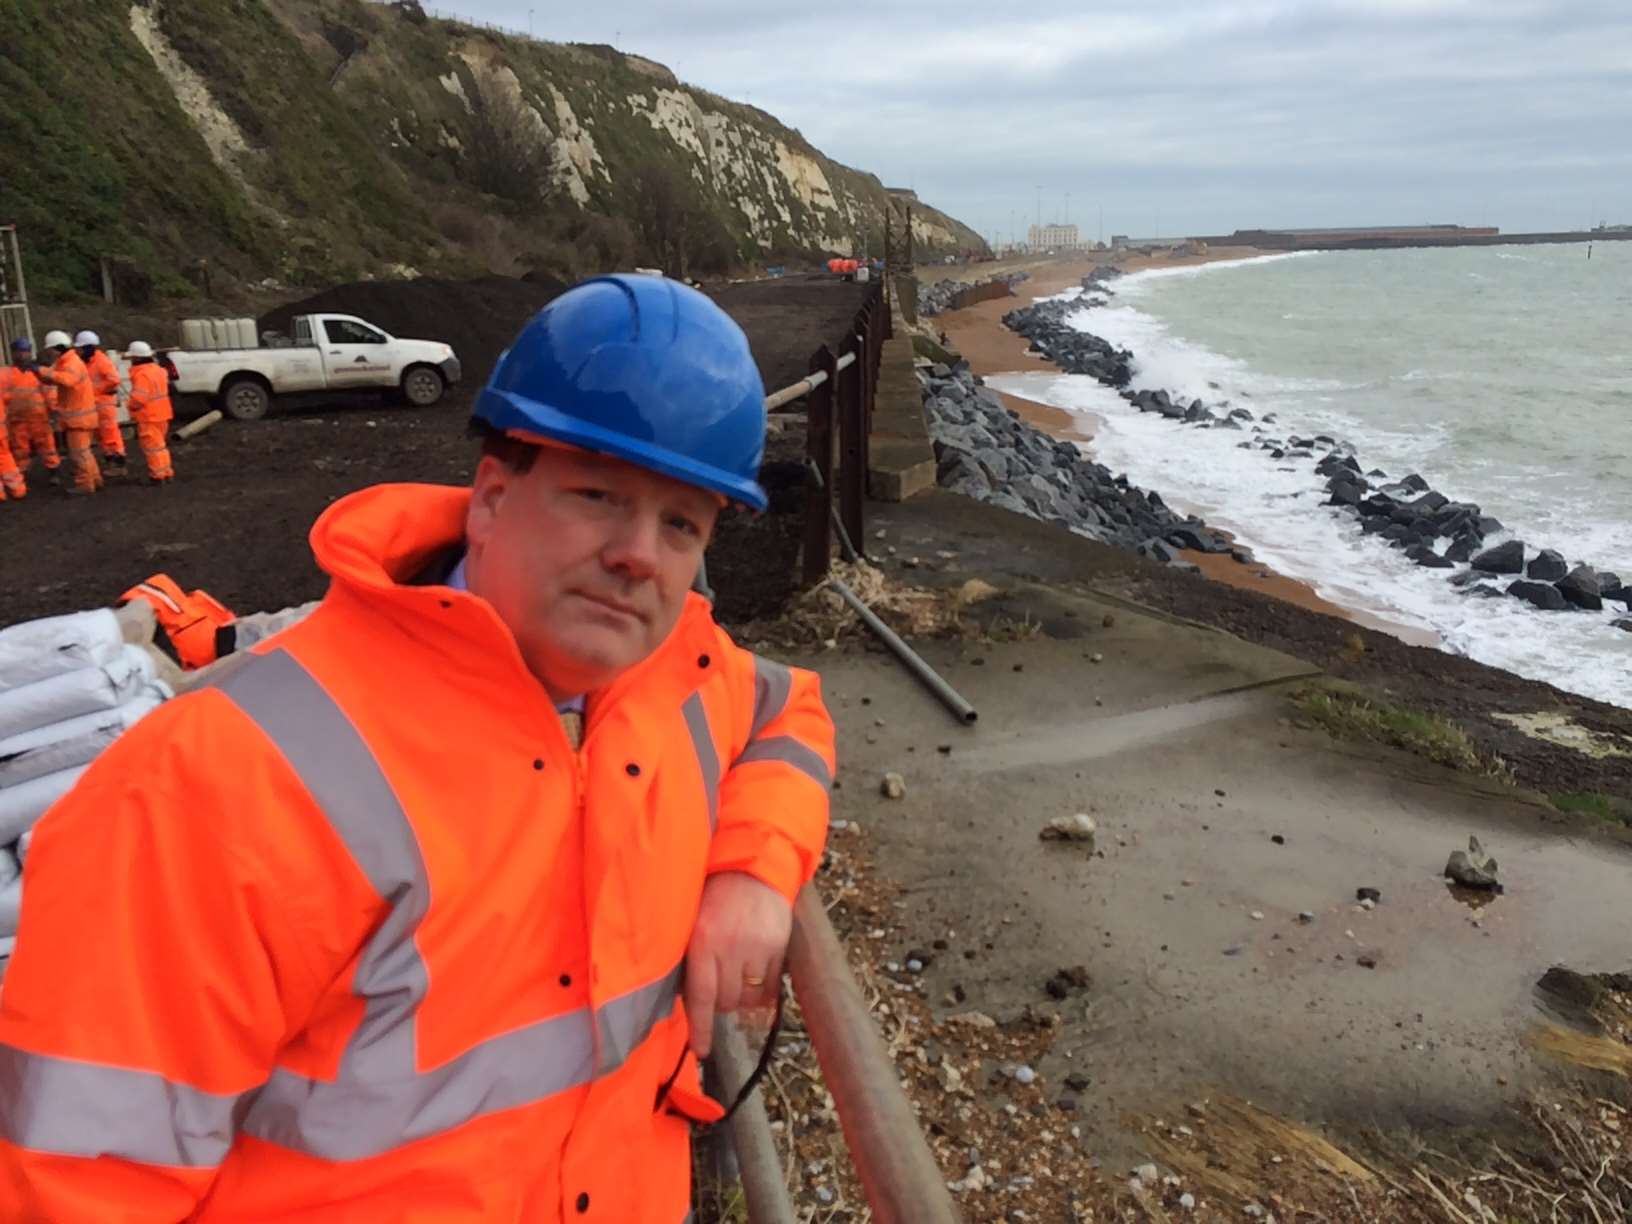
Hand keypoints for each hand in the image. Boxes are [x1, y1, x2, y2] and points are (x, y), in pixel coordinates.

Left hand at [683, 871, 791, 1057]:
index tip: (703, 1050)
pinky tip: (755, 973)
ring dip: (740, 995)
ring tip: (737, 973)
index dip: (701, 1028)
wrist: (754, 867)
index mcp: (702, 941)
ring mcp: (758, 948)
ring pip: (747, 998)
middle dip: (719, 1002)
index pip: (700, 996)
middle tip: (717, 984)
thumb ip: (690, 956)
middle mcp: (730, 947)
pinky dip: (761, 990)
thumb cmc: (715, 895)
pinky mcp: (778, 948)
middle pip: (725, 1002)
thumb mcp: (693, 921)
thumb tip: (687, 999)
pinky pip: (769, 988)